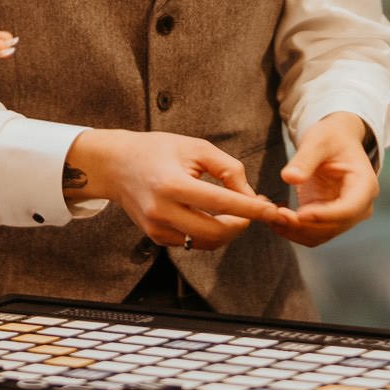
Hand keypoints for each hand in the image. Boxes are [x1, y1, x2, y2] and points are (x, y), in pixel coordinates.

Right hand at [66, 130, 284, 250]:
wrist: (116, 164)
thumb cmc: (158, 150)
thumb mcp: (196, 147)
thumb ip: (228, 169)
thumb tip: (250, 197)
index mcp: (172, 184)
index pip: (221, 204)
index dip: (252, 209)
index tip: (274, 211)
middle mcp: (162, 211)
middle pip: (216, 233)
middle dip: (242, 224)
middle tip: (256, 209)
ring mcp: (157, 228)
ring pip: (206, 242)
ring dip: (228, 230)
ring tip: (239, 210)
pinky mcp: (155, 237)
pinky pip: (193, 242)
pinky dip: (210, 233)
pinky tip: (216, 215)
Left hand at [272, 113, 378, 247]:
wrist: (335, 143)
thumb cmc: (330, 138)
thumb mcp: (318, 141)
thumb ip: (304, 159)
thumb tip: (289, 178)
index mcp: (364, 185)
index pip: (348, 209)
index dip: (323, 215)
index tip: (298, 214)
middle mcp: (360, 207)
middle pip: (333, 226)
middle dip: (303, 224)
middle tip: (274, 214)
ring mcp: (345, 217)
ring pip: (320, 235)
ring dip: (294, 231)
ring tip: (269, 215)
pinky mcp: (329, 221)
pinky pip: (311, 234)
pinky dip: (292, 230)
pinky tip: (275, 216)